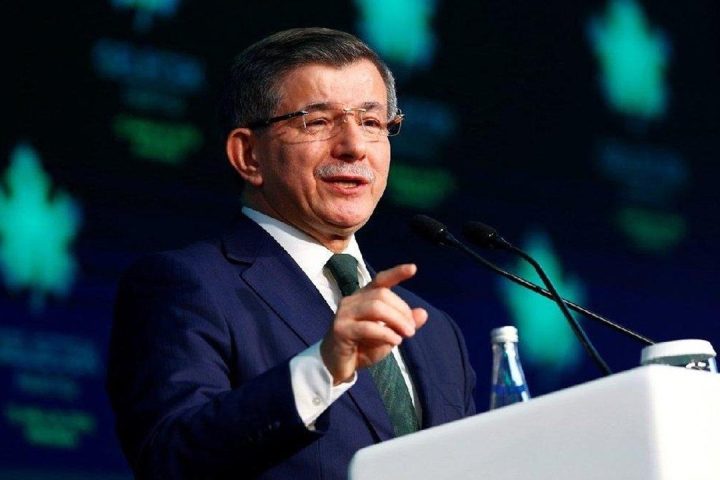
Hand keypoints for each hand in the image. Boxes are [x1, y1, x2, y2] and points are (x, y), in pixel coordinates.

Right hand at [320, 264, 427, 384]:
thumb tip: (423, 313)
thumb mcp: (389, 336)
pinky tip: (395, 341)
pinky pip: (367, 327)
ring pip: (375, 307)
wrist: (337, 366)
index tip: (413, 268)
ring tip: (406, 334)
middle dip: (402, 311)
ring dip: (396, 320)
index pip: (380, 280)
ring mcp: (344, 313)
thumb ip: (404, 324)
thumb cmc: (363, 347)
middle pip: (382, 295)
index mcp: (364, 297)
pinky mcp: (340, 329)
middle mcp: (352, 300)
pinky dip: (385, 333)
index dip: (396, 273)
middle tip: (411, 330)